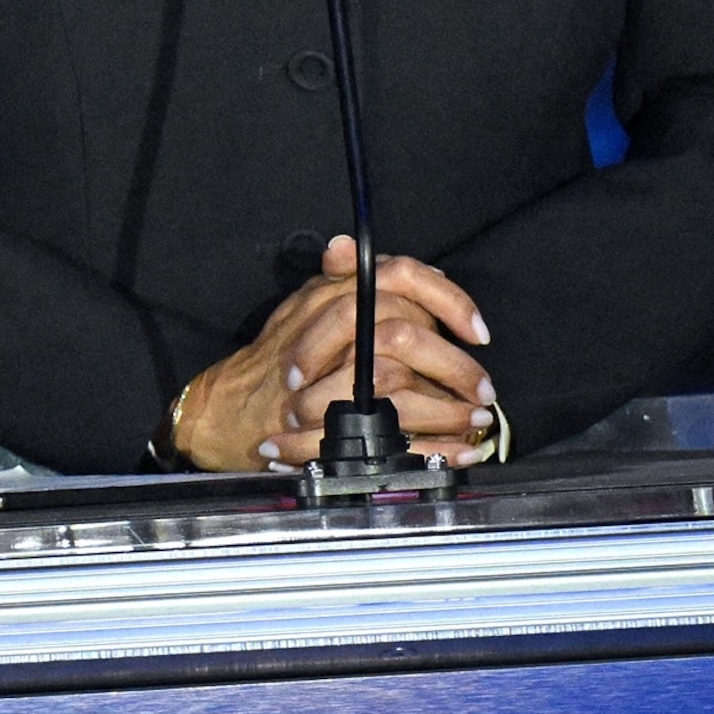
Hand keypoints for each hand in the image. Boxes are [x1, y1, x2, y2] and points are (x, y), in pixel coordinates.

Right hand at [173, 236, 496, 471]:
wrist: (227, 408)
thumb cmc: (272, 357)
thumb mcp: (304, 304)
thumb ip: (346, 282)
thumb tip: (384, 258)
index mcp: (331, 295)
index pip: (400, 276)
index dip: (447, 300)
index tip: (477, 331)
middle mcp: (326, 328)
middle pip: (402, 335)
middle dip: (455, 366)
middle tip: (485, 388)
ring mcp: (321, 379)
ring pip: (396, 385)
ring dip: (447, 409)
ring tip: (476, 422)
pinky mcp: (322, 425)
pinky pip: (388, 437)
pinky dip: (430, 449)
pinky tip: (457, 455)